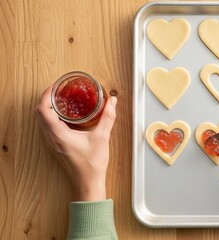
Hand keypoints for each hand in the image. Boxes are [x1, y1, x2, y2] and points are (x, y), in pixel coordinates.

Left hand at [35, 85, 116, 201]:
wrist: (88, 183)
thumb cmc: (92, 164)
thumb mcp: (102, 137)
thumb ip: (108, 117)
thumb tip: (112, 102)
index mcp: (58, 134)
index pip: (43, 109)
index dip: (46, 95)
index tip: (55, 87)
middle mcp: (51, 138)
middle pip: (39, 113)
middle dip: (46, 99)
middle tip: (58, 91)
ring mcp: (52, 143)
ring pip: (42, 121)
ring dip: (48, 108)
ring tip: (61, 100)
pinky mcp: (56, 146)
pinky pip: (48, 128)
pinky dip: (52, 118)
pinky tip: (66, 116)